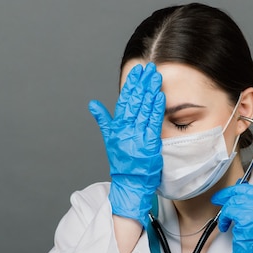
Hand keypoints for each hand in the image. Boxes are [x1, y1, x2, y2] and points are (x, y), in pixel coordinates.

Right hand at [89, 62, 165, 226]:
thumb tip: (93, 104)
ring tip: (156, 77)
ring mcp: (138, 137)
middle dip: (143, 84)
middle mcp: (126, 131)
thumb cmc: (121, 161)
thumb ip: (103, 120)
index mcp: (117, 128)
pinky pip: (153, 124)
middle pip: (135, 103)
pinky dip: (156, 110)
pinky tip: (159, 96)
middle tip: (150, 69)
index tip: (138, 72)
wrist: (129, 183)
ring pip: (144, 111)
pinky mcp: (150, 145)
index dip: (131, 86)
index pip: (124, 102)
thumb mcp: (109, 140)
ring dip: (151, 92)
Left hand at [211, 138, 252, 252]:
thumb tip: (232, 193)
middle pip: (240, 189)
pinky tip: (227, 227)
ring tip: (227, 223)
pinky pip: (229, 210)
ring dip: (225, 212)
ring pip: (232, 200)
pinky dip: (224, 219)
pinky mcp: (251, 215)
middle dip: (227, 198)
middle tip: (222, 209)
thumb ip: (250, 201)